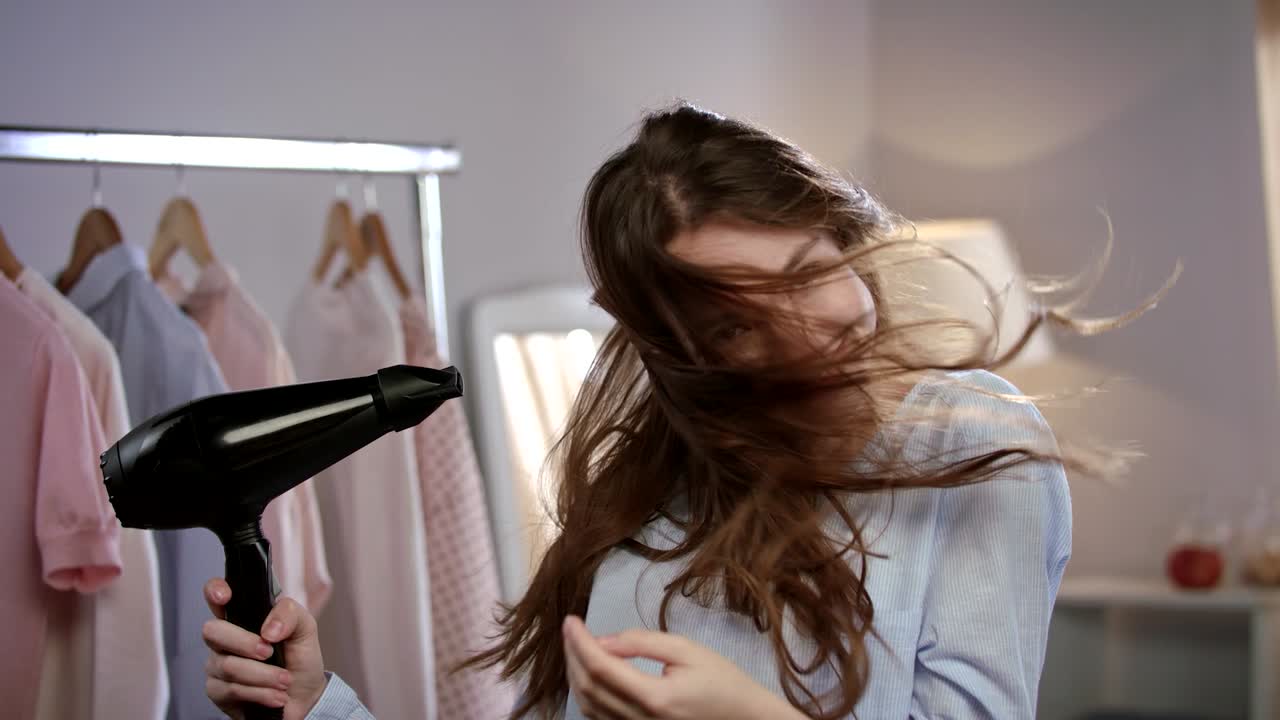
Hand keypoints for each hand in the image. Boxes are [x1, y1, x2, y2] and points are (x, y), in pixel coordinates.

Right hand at [202, 578, 328, 719]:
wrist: (304, 695)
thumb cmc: (299, 658)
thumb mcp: (305, 629)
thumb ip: (290, 614)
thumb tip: (268, 629)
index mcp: (243, 615)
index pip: (217, 596)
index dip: (215, 591)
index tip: (225, 597)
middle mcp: (225, 638)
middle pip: (213, 631)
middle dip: (246, 643)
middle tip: (270, 652)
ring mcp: (218, 664)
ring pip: (227, 666)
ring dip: (263, 675)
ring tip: (284, 681)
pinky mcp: (217, 691)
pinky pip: (231, 690)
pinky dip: (260, 693)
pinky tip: (275, 695)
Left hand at [562, 616, 805, 719]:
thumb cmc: (723, 682)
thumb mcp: (687, 650)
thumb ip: (642, 642)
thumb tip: (602, 640)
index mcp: (655, 698)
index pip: (601, 667)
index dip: (580, 642)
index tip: (570, 620)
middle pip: (588, 688)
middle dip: (573, 655)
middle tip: (571, 629)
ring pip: (588, 708)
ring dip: (576, 675)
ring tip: (576, 646)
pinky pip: (600, 719)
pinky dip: (587, 695)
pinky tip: (589, 672)